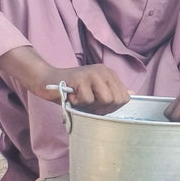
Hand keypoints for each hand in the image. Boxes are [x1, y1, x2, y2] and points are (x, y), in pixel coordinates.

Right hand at [0, 46, 128, 114]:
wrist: (46, 80)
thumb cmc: (72, 89)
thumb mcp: (95, 90)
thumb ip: (112, 92)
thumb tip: (133, 94)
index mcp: (110, 74)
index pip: (125, 97)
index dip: (113, 108)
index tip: (99, 107)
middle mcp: (104, 71)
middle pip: (116, 100)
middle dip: (103, 109)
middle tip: (88, 105)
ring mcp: (92, 74)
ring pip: (105, 100)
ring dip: (91, 106)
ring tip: (80, 99)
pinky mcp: (80, 79)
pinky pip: (87, 101)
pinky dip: (78, 104)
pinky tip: (71, 96)